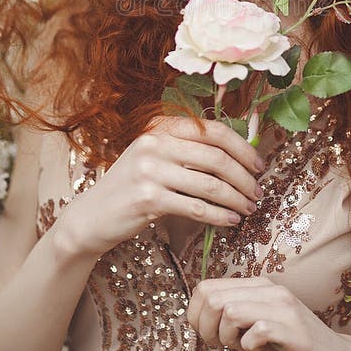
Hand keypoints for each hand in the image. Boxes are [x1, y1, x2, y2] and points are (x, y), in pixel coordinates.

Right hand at [58, 115, 264, 258]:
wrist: (90, 217)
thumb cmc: (131, 188)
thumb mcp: (155, 159)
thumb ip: (188, 152)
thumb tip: (239, 156)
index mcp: (160, 129)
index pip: (213, 131)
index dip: (242, 148)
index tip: (259, 165)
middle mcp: (155, 145)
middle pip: (216, 158)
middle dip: (244, 177)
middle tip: (258, 193)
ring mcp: (150, 171)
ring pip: (210, 184)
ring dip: (236, 199)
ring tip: (248, 209)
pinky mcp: (148, 199)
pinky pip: (196, 207)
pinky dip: (219, 215)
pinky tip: (231, 221)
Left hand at [187, 277, 350, 350]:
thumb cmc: (294, 349)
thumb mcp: (257, 330)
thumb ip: (232, 319)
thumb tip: (198, 318)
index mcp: (259, 286)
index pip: (206, 287)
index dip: (196, 315)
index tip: (209, 335)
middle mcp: (271, 290)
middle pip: (213, 298)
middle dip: (206, 327)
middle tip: (220, 345)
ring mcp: (285, 307)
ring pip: (230, 310)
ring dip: (225, 336)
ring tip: (237, 346)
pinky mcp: (295, 330)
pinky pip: (257, 331)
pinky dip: (248, 345)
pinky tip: (257, 350)